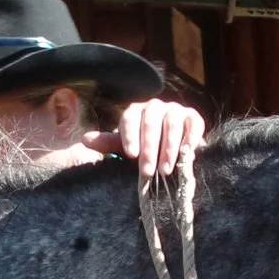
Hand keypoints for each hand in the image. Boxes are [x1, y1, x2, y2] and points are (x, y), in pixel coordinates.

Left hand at [86, 99, 204, 177]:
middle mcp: (155, 107)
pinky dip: (190, 139)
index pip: (130, 119)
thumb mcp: (127, 146)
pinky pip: (193, 125)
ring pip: (172, 124)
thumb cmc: (146, 147)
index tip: (131, 156)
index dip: (130, 136)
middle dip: (149, 148)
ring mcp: (176, 110)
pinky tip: (186, 154)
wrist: (174, 147)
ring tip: (165, 170)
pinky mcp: (194, 118)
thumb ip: (109, 143)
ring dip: (169, 148)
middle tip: (146, 171)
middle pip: (151, 122)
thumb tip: (85, 139)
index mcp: (136, 111)